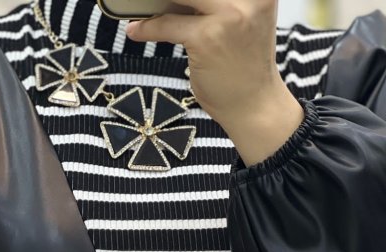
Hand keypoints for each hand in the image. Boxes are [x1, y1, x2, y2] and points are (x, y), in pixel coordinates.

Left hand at [125, 0, 304, 165]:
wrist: (254, 103)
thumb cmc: (244, 67)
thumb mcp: (241, 23)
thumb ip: (218, 6)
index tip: (173, 0)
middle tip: (151, 1)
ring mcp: (228, 15)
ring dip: (156, 4)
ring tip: (139, 11)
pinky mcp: (206, 37)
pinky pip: (168, 25)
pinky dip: (148, 28)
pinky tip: (136, 31)